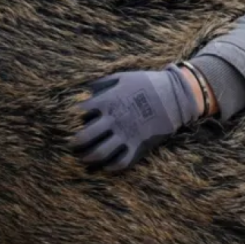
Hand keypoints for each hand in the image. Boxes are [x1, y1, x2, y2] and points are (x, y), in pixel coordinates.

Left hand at [70, 64, 200, 172]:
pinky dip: (109, 166)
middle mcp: (114, 119)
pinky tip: (104, 165)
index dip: (71, 117)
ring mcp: (126, 134)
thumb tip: (84, 91)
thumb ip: (102, 84)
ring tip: (83, 157)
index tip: (69, 120)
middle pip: (85, 137)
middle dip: (74, 143)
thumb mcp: (123, 77)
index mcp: (108, 101)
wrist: (175, 96)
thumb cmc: (147, 83)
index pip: (80, 112)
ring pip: (99, 153)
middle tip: (71, 145)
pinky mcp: (138, 146)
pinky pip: (120, 162)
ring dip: (87, 157)